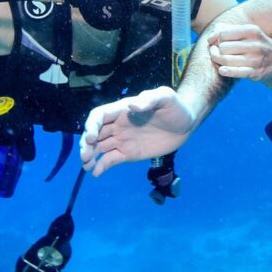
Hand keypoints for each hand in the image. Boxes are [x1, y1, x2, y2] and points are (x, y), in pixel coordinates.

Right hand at [79, 86, 196, 175]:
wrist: (186, 124)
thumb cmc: (175, 107)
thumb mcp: (165, 97)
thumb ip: (149, 99)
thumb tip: (131, 105)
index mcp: (121, 110)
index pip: (99, 116)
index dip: (92, 126)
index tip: (92, 138)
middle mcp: (117, 125)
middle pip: (95, 133)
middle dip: (86, 144)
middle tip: (85, 157)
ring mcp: (122, 140)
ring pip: (99, 148)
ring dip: (90, 156)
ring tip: (87, 166)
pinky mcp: (128, 153)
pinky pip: (111, 160)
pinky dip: (101, 166)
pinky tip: (95, 173)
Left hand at [208, 24, 271, 81]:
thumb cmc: (255, 43)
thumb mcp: (246, 32)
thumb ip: (227, 30)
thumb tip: (211, 37)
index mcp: (252, 31)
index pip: (223, 34)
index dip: (214, 38)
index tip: (212, 42)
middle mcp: (255, 44)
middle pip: (223, 47)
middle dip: (215, 50)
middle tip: (215, 52)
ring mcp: (256, 59)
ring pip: (226, 60)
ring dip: (217, 60)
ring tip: (217, 59)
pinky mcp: (256, 72)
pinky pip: (238, 72)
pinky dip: (228, 71)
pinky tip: (222, 70)